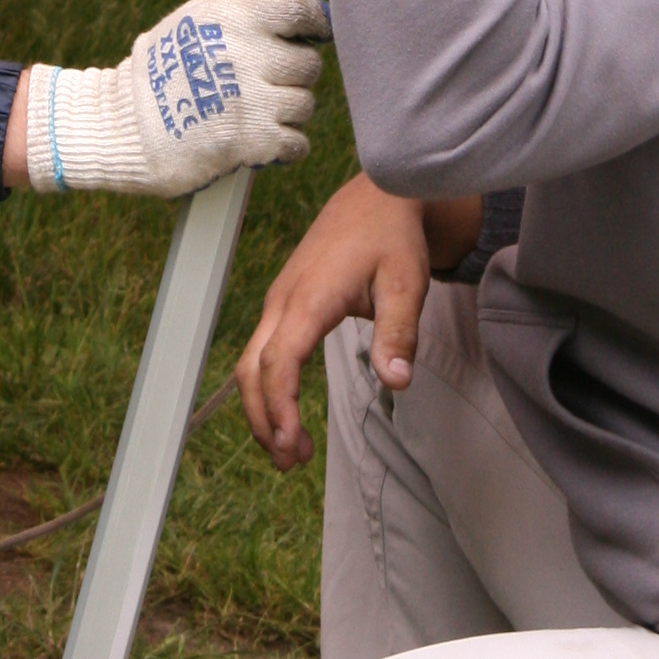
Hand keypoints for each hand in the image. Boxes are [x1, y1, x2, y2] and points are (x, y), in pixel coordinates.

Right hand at [19, 0, 328, 195]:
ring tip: (252, 111)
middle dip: (290, 75)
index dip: (315, 23)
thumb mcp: (194, 16)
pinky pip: (297, 143)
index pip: (301, 9)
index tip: (313, 34)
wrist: (121, 127)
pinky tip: (260, 140)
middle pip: (308, 64)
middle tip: (262, 82)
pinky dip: (284, 147)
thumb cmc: (162, 67)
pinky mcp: (250, 142)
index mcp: (235, 17)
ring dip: (285, 112)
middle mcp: (246, 54)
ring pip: (304, 104)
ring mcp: (251, 100)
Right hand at [236, 170, 468, 467]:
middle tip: (291, 461)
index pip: (279, 361)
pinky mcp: (284, 304)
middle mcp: (284, 300)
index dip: (279, 406)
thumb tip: (396, 382)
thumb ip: (399, 333)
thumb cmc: (392, 238)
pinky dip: (267, 388)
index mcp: (310, 297)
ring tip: (291, 450)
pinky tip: (288, 413)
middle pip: (251, 369)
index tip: (290, 443)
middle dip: (264, 419)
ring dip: (263, 409)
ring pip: (250, 363)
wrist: (377, 197)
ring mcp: (279, 301)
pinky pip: (262, 351)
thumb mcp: (407, 283)